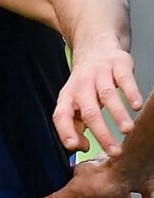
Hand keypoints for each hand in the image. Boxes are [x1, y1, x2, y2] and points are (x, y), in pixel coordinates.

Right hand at [30, 154, 153, 197]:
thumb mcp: (76, 192)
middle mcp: (105, 174)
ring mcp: (124, 177)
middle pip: (101, 192)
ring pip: (123, 197)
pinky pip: (145, 194)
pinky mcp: (142, 181)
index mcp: (86, 173)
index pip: (76, 183)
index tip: (71, 197)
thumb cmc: (105, 177)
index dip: (73, 190)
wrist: (133, 168)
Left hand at [52, 40, 142, 154]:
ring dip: (117, 114)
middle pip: (88, 111)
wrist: (94, 46)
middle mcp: (81, 85)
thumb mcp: (75, 101)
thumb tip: (81, 147)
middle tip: (114, 151)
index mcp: (68, 96)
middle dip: (101, 133)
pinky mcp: (117, 64)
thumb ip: (76, 124)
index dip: (66, 131)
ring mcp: (99, 73)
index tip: (76, 147)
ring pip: (106, 95)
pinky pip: (123, 78)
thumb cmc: (86, 82)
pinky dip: (130, 92)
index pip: (61, 115)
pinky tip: (136, 105)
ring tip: (127, 130)